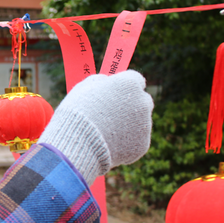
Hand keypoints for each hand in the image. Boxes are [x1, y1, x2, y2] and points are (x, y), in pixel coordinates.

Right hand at [38, 70, 153, 184]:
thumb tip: (106, 81)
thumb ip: (99, 81)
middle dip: (131, 105)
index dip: (124, 86)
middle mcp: (143, 102)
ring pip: (140, 122)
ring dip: (128, 124)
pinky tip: (109, 143)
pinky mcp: (143, 144)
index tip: (117, 92)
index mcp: (130, 84)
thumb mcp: (84, 88)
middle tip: (112, 113)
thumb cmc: (78, 112)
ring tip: (105, 131)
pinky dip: (125, 142)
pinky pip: (135, 140)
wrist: (79, 142)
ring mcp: (145, 124)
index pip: (135, 79)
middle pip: (142, 100)